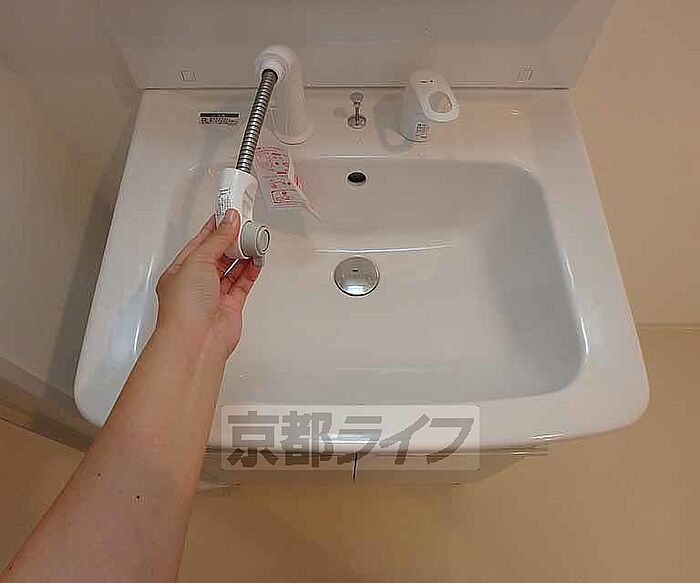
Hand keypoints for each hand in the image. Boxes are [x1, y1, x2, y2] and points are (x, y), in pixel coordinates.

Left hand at [155, 210, 261, 356]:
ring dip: (243, 254)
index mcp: (181, 269)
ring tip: (255, 238)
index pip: (199, 242)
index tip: (229, 213)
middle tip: (246, 224)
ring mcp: (214, 295)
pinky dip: (251, 270)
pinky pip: (242, 283)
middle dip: (231, 240)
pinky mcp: (230, 306)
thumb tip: (230, 221)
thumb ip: (217, 240)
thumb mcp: (198, 262)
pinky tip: (257, 259)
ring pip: (231, 269)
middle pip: (217, 254)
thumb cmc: (185, 306)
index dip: (214, 227)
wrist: (197, 341)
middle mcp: (196, 282)